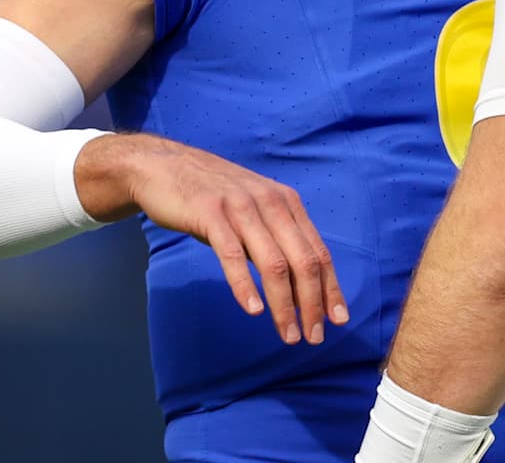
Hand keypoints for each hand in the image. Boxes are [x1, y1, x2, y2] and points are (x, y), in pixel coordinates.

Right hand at [78, 134, 349, 344]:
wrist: (166, 166)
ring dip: (284, 304)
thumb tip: (300, 289)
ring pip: (273, 262)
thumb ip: (275, 242)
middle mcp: (271, 202)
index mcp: (287, 203)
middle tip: (313, 337)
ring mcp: (242, 206)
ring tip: (288, 334)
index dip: (331, 288)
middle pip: (303, 260)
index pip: (318, 251)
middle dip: (313, 303)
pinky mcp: (211, 213)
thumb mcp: (254, 213)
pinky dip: (245, 285)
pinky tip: (253, 309)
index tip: (338, 320)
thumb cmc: (213, 197)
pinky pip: (233, 255)